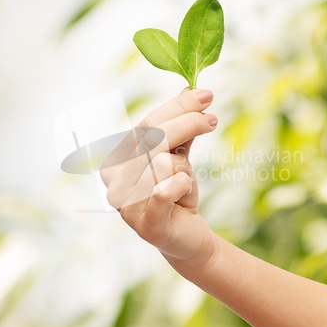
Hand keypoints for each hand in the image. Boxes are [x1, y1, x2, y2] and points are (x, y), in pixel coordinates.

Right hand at [100, 88, 217, 265]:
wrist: (189, 237)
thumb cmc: (178, 193)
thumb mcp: (178, 156)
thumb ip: (180, 127)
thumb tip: (190, 88)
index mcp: (117, 160)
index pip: (146, 125)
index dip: (176, 107)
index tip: (205, 95)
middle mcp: (114, 181)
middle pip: (152, 138)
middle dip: (187, 123)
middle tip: (212, 119)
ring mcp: (127, 204)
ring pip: (163, 163)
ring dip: (183, 168)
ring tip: (186, 180)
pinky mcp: (146, 225)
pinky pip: (164, 191)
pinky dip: (180, 185)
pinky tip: (184, 188)